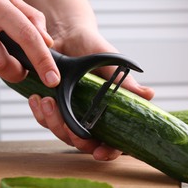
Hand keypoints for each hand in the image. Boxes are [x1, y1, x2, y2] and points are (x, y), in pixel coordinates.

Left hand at [29, 27, 154, 160]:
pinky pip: (45, 119)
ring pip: (62, 133)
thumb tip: (149, 95)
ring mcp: (71, 113)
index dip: (108, 152)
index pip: (113, 141)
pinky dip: (41, 113)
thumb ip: (127, 84)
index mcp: (109, 112)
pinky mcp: (53, 107)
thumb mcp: (111, 65)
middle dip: (75, 140)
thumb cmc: (93, 48)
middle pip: (84, 143)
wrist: (68, 33)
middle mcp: (90, 117)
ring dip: (53, 123)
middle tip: (67, 126)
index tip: (99, 153)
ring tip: (48, 102)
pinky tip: (38, 99)